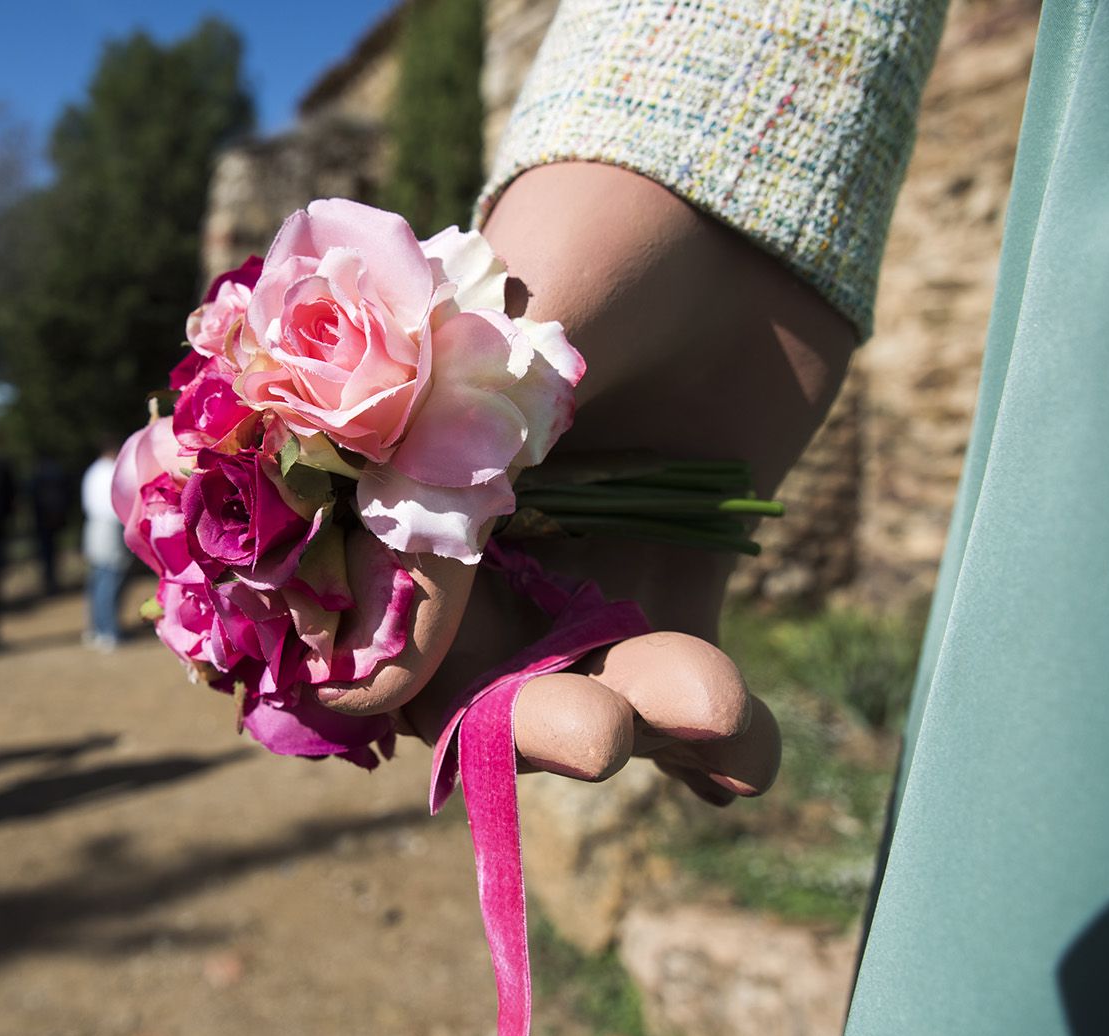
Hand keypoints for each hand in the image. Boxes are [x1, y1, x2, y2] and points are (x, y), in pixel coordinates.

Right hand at [319, 162, 854, 799]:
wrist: (740, 200)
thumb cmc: (588, 243)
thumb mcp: (491, 359)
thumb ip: (430, 508)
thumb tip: (369, 686)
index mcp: (391, 490)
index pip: (359, 624)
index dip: (397, 690)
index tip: (466, 708)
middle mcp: (471, 546)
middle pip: (475, 684)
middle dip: (539, 726)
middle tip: (604, 733)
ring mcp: (574, 566)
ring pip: (586, 687)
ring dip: (644, 720)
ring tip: (715, 704)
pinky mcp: (674, 574)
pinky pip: (681, 679)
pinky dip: (720, 735)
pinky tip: (748, 762)